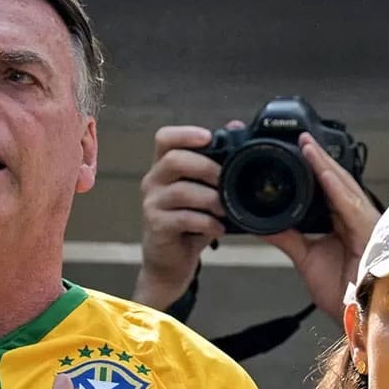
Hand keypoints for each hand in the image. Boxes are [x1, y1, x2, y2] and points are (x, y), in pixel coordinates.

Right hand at [133, 123, 241, 311]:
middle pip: (174, 160)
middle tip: (227, 180)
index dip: (186, 133)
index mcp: (164, 168)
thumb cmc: (190, 223)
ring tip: (226, 210)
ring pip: (182, 191)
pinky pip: (185, 218)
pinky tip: (218, 228)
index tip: (209, 138)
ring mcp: (151, 204)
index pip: (165, 138)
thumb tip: (236, 126)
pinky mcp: (156, 226)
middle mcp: (153, 181)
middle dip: (207, 168)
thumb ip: (217, 162)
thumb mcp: (205, 191)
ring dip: (211, 199)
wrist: (171, 262)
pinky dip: (207, 223)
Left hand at [261, 133, 379, 321]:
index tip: (296, 148)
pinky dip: (336, 188)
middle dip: (318, 158)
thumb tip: (263, 225)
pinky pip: (350, 205)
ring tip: (307, 145)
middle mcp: (355, 217)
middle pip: (335, 181)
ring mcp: (365, 222)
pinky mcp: (369, 232)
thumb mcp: (305, 258)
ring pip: (343, 187)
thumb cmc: (340, 291)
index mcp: (342, 221)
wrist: (355, 315)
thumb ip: (288, 238)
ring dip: (325, 165)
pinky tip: (323, 173)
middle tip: (300, 136)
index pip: (326, 187)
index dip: (313, 167)